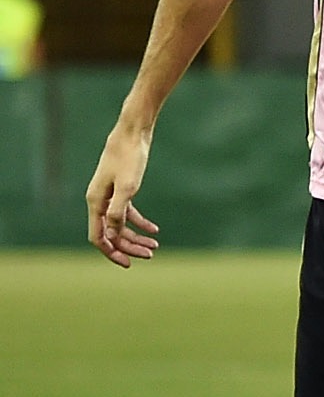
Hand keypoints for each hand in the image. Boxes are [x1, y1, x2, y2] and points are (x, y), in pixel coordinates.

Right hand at [85, 118, 159, 266]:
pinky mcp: (121, 189)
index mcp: (95, 202)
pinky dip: (140, 222)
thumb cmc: (130, 158)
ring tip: (155, 246)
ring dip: (135, 237)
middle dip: (129, 246)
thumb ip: (119, 211)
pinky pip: (128, 212)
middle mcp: (99, 201)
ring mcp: (109, 195)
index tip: (128, 263)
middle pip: (111, 233)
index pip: (98, 236)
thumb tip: (113, 234)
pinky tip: (155, 230)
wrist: (133, 133)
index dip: (111, 252)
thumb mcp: (128, 187)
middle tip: (151, 255)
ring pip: (120, 224)